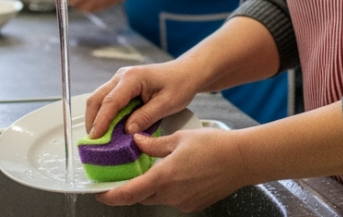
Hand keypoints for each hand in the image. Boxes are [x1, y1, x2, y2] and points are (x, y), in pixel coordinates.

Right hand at [85, 59, 199, 136]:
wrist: (186, 73)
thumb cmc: (180, 85)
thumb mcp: (167, 104)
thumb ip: (146, 117)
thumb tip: (128, 131)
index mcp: (132, 78)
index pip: (111, 102)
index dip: (101, 121)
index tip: (95, 138)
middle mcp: (121, 76)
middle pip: (98, 99)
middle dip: (92, 120)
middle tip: (93, 142)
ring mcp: (120, 80)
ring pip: (99, 99)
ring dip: (96, 118)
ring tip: (98, 138)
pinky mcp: (122, 86)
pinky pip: (107, 100)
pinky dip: (104, 114)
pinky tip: (108, 128)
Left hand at [97, 128, 248, 211]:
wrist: (242, 160)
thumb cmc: (215, 146)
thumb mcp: (179, 138)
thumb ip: (154, 144)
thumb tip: (138, 141)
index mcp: (164, 178)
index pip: (128, 193)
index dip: (110, 195)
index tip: (100, 193)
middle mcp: (171, 195)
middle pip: (142, 196)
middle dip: (133, 187)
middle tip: (128, 174)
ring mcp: (184, 202)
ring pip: (158, 197)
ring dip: (154, 186)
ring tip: (160, 168)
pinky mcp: (194, 204)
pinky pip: (175, 198)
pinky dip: (170, 188)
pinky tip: (180, 173)